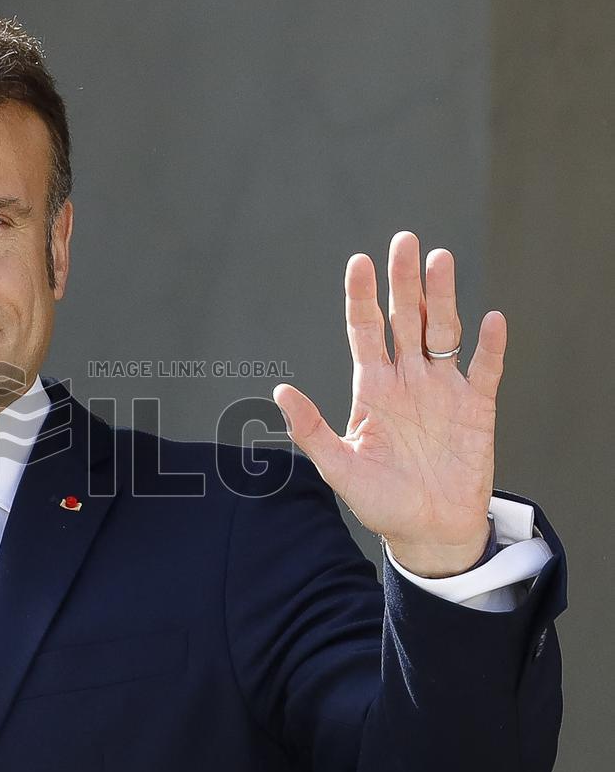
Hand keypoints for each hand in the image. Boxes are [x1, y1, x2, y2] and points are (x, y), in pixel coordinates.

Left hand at [272, 231, 504, 577]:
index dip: (362, 297)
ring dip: (443, 297)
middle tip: (404, 240)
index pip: (365, 330)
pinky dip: (489, 346)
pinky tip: (491, 319)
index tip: (359, 262)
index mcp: (373, 388)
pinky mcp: (477, 408)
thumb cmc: (381, 501)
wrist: (428, 531)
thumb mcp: (339, 467)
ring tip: (441, 259)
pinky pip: (484, 369)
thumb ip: (311, 429)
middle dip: (404, 281)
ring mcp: (443, 390)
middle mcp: (407, 379)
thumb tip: (279, 392)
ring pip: (443, 331)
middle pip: (405, 318)